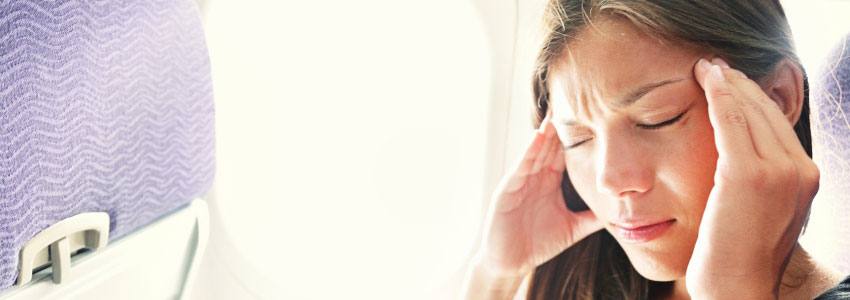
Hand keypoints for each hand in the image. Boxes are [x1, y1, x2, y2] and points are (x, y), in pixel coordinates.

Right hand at [472, 110, 602, 277]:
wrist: (510, 263)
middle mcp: (536, 176)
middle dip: (565, 124)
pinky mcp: (508, 188)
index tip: (597, 115)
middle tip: (580, 100)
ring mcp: (521, 180)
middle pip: (553, 145)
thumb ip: (593, 218)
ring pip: (538, 150)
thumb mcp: (573, 228)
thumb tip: (623, 212)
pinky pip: (521, 165)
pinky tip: (540, 135)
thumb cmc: (538, 244)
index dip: (580, 135)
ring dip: (548, 131)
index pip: (567, 153)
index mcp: (551, 182)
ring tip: (561, 110)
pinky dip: (530, 150)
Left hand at [685, 58, 818, 297]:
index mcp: (806, 178)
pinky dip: (718, 95)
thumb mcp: (762, 211)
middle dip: (740, 85)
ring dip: (727, 84)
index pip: (779, 125)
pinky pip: (731, 122)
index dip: (754, 98)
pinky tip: (705, 79)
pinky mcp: (747, 175)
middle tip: (716, 67)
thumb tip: (741, 156)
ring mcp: (777, 172)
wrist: (738, 289)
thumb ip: (762, 180)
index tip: (731, 81)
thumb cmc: (739, 256)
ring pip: (750, 111)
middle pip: (767, 112)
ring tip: (707, 68)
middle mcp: (800, 171)